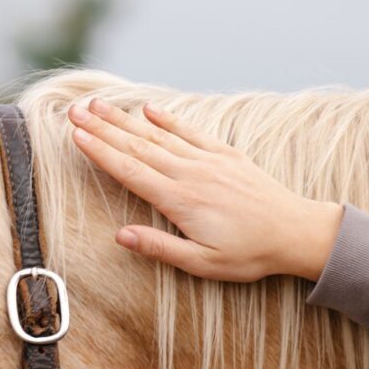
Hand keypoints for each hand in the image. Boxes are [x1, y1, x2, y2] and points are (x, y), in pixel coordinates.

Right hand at [67, 98, 343, 281]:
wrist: (295, 232)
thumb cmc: (249, 255)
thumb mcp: (202, 263)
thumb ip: (160, 247)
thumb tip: (120, 235)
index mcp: (180, 200)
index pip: (130, 171)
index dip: (101, 152)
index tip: (75, 135)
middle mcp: (191, 173)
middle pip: (137, 146)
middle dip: (103, 128)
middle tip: (73, 111)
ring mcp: (209, 160)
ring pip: (159, 135)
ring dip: (126, 119)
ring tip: (99, 105)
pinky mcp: (226, 155)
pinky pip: (191, 132)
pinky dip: (168, 119)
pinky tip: (149, 108)